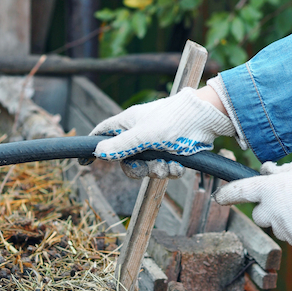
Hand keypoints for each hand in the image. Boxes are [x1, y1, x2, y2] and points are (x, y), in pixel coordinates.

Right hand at [91, 87, 236, 178]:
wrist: (206, 119)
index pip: (104, 133)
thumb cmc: (173, 119)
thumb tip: (98, 152)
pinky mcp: (172, 151)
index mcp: (128, 123)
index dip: (95, 146)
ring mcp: (156, 143)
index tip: (85, 161)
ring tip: (169, 166)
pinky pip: (164, 167)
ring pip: (147, 166)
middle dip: (138, 169)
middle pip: (127, 159)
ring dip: (158, 170)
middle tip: (148, 169)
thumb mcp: (144, 135)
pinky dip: (171, 170)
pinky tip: (179, 167)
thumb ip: (121, 145)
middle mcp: (140, 133)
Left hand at [214, 154, 291, 257]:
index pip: (241, 191)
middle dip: (269, 210)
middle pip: (260, 216)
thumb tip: (269, 171)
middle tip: (287, 202)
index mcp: (270, 190)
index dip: (228, 194)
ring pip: (282, 228)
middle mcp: (273, 213)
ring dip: (290, 222)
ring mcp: (288, 233)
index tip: (220, 197)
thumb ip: (283, 171)